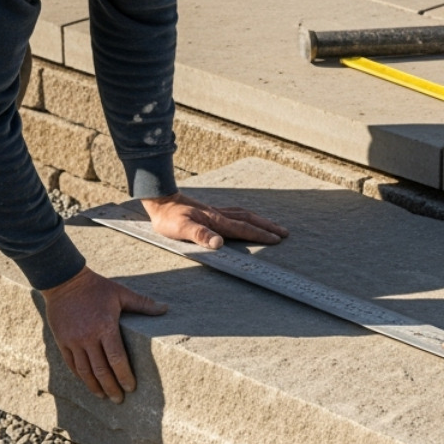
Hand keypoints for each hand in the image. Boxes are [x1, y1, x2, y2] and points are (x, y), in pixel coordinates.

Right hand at [41, 267, 167, 402]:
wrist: (64, 280)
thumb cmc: (96, 287)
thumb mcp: (121, 293)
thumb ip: (143, 304)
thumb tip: (166, 309)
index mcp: (105, 327)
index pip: (117, 359)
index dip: (124, 376)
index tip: (131, 387)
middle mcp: (88, 337)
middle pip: (101, 370)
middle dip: (111, 388)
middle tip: (119, 400)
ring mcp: (73, 340)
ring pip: (85, 371)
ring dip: (95, 386)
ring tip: (104, 397)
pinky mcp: (62, 341)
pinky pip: (71, 364)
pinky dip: (80, 376)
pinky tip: (88, 383)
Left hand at [140, 192, 288, 249]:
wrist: (159, 199)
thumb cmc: (167, 217)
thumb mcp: (180, 228)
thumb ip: (200, 235)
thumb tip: (220, 243)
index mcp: (215, 221)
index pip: (243, 229)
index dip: (261, 234)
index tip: (277, 239)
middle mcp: (218, 215)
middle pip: (249, 220)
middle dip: (268, 227)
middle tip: (284, 233)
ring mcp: (215, 212)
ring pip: (243, 215)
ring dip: (260, 221)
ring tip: (273, 226)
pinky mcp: (209, 211)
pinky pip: (234, 213)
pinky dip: (246, 216)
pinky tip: (246, 219)